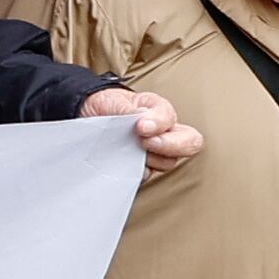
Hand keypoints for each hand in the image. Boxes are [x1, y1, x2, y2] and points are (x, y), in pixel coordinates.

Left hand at [82, 86, 201, 172]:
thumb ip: (129, 110)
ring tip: (127, 149)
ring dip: (148, 158)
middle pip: (189, 143)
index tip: (140, 127)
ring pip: (167, 163)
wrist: (89, 116)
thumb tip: (142, 116)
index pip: (172, 118)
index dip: (159, 124)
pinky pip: (147, 176)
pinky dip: (135, 171)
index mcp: (159, 111)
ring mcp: (156, 153)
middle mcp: (164, 133)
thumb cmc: (108, 107)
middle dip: (169, 145)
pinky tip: (122, 162)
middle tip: (145, 143)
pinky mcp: (142, 168)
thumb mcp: (116, 102)